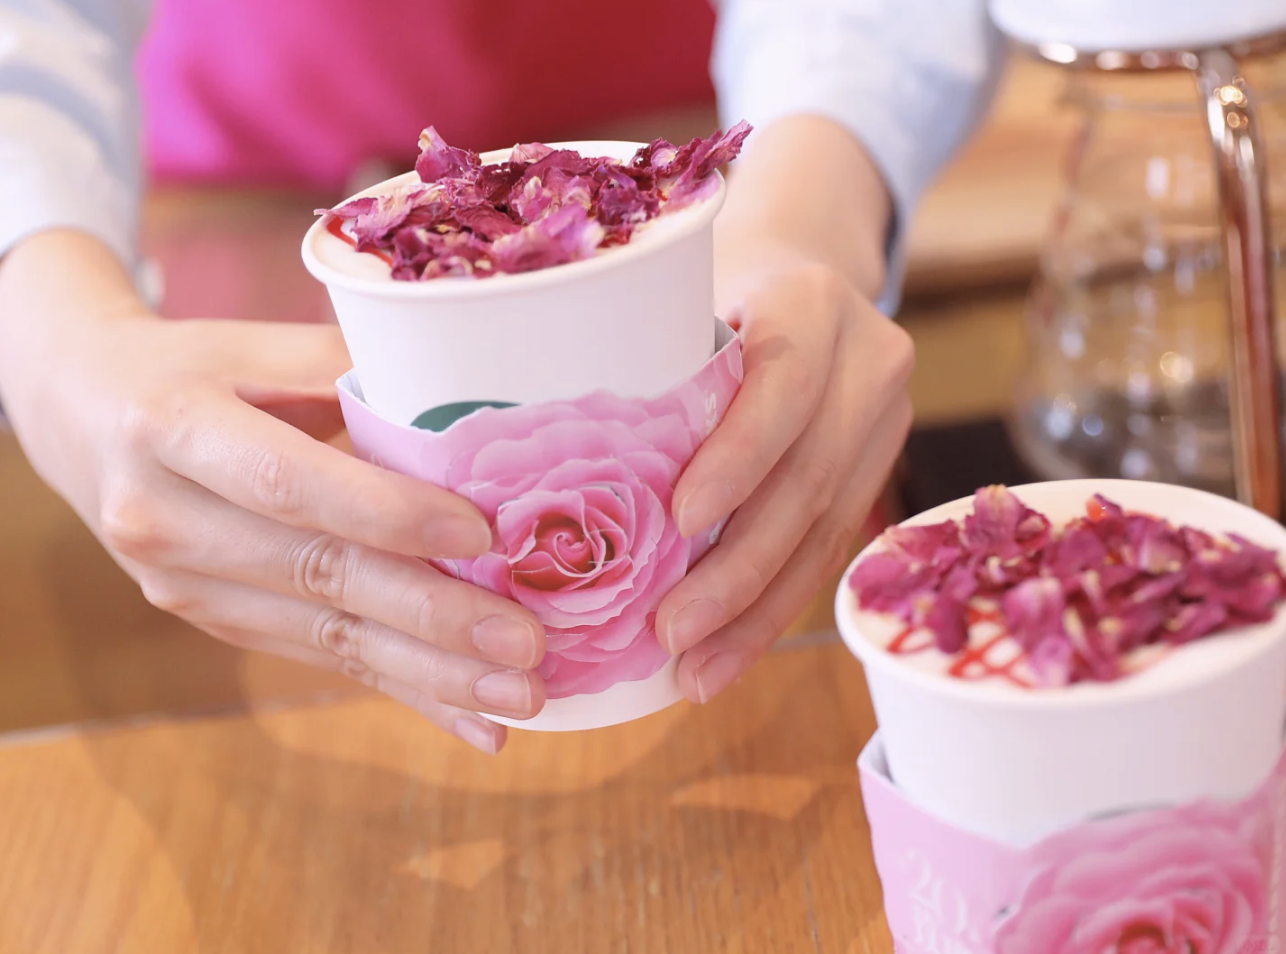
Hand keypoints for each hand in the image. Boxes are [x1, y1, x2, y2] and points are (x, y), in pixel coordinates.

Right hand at [0, 232, 546, 753]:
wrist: (80, 417)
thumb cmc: (189, 368)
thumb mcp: (253, 345)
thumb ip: (351, 371)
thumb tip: (476, 411)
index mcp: (173, 428)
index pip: (290, 484)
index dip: (387, 514)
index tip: (482, 536)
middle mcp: (167, 518)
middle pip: (317, 576)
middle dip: (432, 619)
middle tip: (527, 644)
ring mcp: (184, 586)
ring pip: (326, 636)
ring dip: (433, 674)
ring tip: (522, 693)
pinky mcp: (214, 622)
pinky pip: (322, 659)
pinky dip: (405, 691)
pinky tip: (475, 723)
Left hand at [656, 257, 912, 702]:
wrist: (808, 282)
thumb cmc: (714, 288)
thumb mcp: (684, 296)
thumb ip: (652, 362)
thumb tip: (550, 466)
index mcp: (815, 302)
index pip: (784, 387)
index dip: (738, 459)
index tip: (680, 519)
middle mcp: (870, 363)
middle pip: (807, 480)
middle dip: (737, 568)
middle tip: (670, 630)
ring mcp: (885, 423)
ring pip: (822, 532)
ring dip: (754, 611)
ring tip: (694, 668)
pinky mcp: (878, 472)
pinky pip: (827, 551)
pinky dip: (773, 608)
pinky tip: (729, 655)